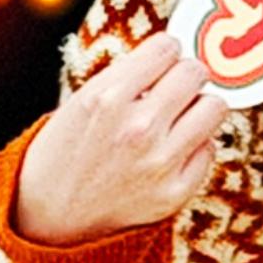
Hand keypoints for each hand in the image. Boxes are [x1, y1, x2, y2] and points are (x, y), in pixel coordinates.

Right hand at [16, 29, 220, 244]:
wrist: (48, 215)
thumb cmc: (64, 152)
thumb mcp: (81, 102)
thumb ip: (128, 78)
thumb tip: (175, 56)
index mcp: (108, 97)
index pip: (167, 47)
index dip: (165, 52)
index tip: (161, 61)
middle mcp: (138, 127)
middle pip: (195, 72)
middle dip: (186, 75)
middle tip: (175, 87)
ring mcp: (160, 162)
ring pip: (214, 107)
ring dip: (200, 106)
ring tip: (179, 115)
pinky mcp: (175, 191)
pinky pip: (209, 148)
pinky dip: (195, 145)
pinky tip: (171, 150)